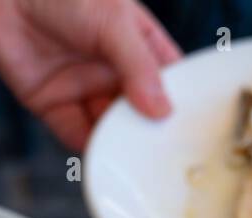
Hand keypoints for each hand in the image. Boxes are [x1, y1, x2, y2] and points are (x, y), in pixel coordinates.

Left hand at [0, 0, 181, 150]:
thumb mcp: (113, 22)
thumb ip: (138, 64)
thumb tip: (161, 109)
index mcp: (137, 45)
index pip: (168, 79)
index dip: (182, 103)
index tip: (196, 128)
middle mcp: (113, 71)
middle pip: (141, 111)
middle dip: (152, 132)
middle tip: (167, 154)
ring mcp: (85, 90)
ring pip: (111, 128)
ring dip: (122, 144)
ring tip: (137, 161)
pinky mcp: (55, 107)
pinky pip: (77, 134)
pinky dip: (90, 149)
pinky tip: (104, 158)